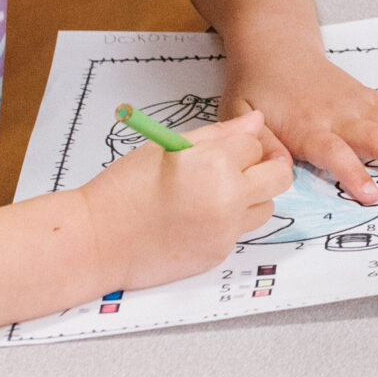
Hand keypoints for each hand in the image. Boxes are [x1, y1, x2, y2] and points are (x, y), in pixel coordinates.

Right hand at [80, 111, 292, 290]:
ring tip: (213, 195)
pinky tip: (197, 218)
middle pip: (279, 176)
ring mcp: (226, 230)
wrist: (98, 240)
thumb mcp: (168, 146)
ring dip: (251, 197)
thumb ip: (219, 134)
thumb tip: (256, 122)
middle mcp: (229, 198)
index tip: (221, 149)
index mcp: (216, 163)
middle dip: (265, 168)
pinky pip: (240, 231)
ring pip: (266, 206)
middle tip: (239, 169)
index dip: (239, 144)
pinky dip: (229, 223)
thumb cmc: (126, 188)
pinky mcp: (219, 254)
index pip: (256, 143)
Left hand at [223, 47, 377, 205]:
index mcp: (309, 125)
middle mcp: (342, 114)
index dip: (354, 172)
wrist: (275, 45)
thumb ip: (258, 142)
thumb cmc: (256, 85)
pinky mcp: (373, 98)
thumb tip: (278, 167)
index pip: (335, 151)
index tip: (372, 194)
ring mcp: (362, 104)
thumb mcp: (240, 113)